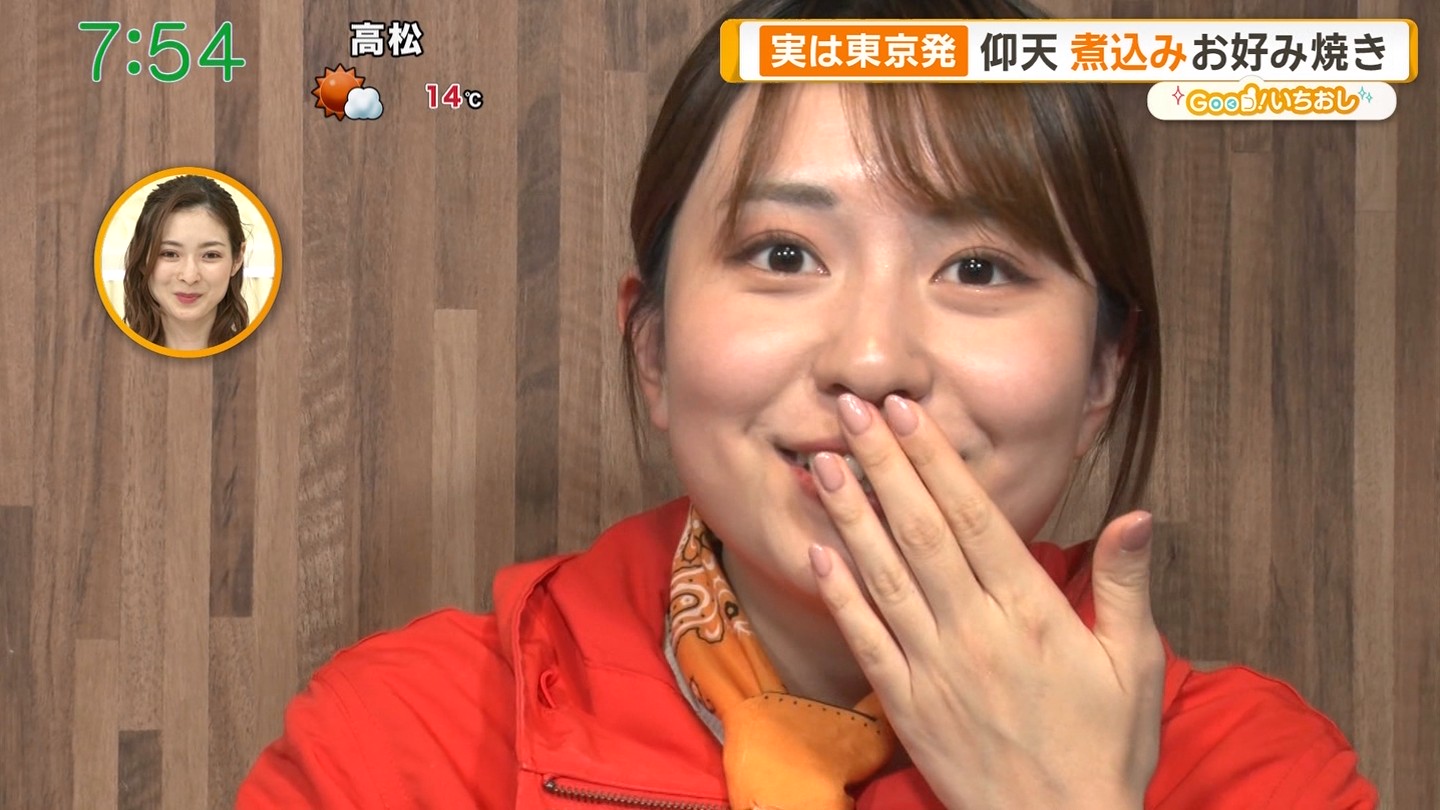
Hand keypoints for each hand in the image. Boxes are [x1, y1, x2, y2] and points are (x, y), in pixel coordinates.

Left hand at [806, 393, 1164, 808]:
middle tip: (851, 409)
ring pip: (884, 575)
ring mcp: (935, 668)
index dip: (935, 459)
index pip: (973, 517)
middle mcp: (976, 630)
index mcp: (1032, 612)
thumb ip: (1126, 585)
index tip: (906, 412)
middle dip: (883, 465)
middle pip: (919, 531)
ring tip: (823, 463)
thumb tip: (1138, 513)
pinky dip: (839, 594)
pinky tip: (816, 552)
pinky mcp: (907, 705)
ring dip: (850, 515)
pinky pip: (865, 640)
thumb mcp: (1136, 665)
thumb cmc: (1104, 748)